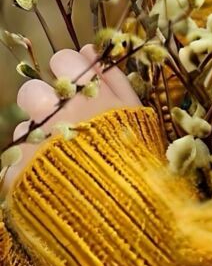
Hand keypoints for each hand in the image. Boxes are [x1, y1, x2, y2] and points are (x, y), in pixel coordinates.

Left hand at [2, 44, 141, 194]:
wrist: (125, 216)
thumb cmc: (138, 161)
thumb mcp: (138, 114)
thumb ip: (115, 78)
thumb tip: (90, 49)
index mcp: (91, 95)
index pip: (65, 61)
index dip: (68, 71)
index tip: (75, 86)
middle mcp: (62, 112)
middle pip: (33, 89)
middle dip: (44, 100)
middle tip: (61, 119)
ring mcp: (39, 141)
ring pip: (24, 123)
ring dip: (38, 132)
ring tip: (58, 151)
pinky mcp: (22, 171)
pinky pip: (17, 156)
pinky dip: (31, 162)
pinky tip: (53, 175)